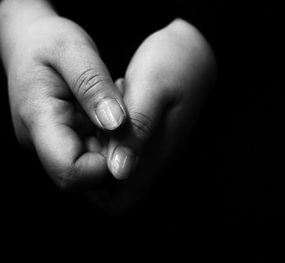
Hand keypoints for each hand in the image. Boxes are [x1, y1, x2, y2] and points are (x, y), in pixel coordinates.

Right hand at [0, 0, 127, 189]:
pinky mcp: (59, 139)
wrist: (26, 41)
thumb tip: (116, 124)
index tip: (125, 136)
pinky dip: (106, 140)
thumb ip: (93, 87)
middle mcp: (40, 141)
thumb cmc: (46, 40)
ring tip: (116, 110)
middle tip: (125, 118)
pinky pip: (88, 153)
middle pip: (81, 178)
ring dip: (111, 148)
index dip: (104, 167)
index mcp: (37, 119)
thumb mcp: (72, 49)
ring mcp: (49, 142)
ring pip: (87, 169)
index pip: (70, 171)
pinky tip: (110, 114)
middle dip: (112, 157)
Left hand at [89, 19, 216, 213]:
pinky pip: (119, 148)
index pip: (120, 200)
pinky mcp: (147, 136)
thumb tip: (119, 171)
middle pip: (114, 190)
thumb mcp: (153, 90)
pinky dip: (106, 134)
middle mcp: (154, 158)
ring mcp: (151, 147)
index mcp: (157, 153)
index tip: (90, 148)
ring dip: (99, 147)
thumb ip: (138, 130)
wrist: (195, 51)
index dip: (96, 185)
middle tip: (92, 129)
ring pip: (114, 168)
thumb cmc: (175, 65)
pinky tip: (110, 110)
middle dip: (94, 165)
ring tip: (102, 114)